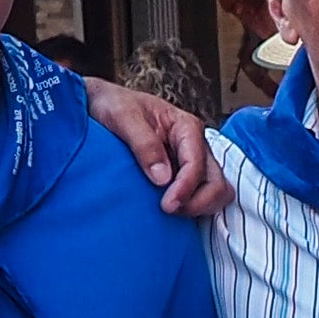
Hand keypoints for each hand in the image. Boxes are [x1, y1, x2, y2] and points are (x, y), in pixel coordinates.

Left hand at [86, 80, 229, 220]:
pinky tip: (172, 212)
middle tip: (169, 210)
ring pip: (216, 192)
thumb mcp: (123, 117)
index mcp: (186, 126)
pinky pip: (200, 196)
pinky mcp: (183, 175)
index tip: (166, 206)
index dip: (186, 188)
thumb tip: (162, 179)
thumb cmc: (113, 105)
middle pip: (216, 182)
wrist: (102, 105)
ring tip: (171, 212)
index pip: (197, 163)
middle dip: (199, 202)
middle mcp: (195, 145)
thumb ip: (144, 144)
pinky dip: (194, 207)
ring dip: (200, 206)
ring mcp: (192, 161)